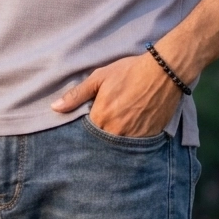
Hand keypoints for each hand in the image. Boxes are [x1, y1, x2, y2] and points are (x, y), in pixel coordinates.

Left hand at [51, 50, 186, 136]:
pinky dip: (132, 141)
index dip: (87, 129)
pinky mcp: (149, 137)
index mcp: (101, 117)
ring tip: (118, 129)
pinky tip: (132, 131)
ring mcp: (134, 137)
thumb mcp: (100, 78)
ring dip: (116, 140)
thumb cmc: (129, 72)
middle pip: (102, 142)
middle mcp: (117, 131)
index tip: (89, 123)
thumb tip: (55, 108)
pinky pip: (136, 146)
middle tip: (105, 126)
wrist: (163, 72)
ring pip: (119, 146)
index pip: (86, 133)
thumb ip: (76, 95)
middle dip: (100, 137)